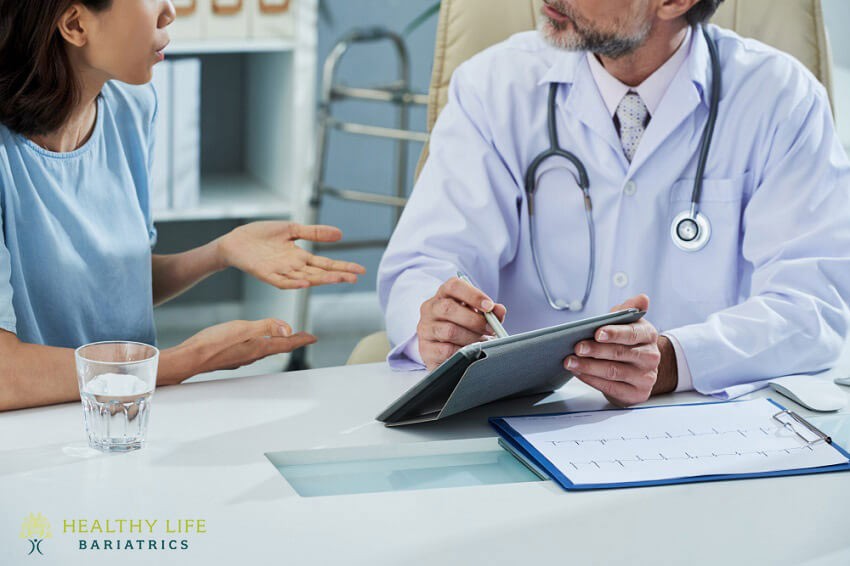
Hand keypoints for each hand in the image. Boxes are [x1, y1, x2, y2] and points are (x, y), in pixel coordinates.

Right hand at [160, 319, 316, 383]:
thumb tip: (287, 328)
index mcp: (258, 347)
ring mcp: (240, 357)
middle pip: (278, 347)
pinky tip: (254, 341)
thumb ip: (265, 327)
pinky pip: (251, 349)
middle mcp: (251, 355)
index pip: (285, 344)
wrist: (188, 358)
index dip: (301, 339)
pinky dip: (260, 344)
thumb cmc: (212, 343)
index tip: (313, 338)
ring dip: (277, 343)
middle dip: (291, 341)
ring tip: (282, 338)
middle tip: (302, 337)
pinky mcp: (229, 356)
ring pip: (264, 349)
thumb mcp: (242, 328)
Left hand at [216, 222, 365, 288]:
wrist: (235, 241)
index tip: (360, 270)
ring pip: (305, 278)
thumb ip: (314, 232)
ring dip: (321, 279)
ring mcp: (280, 272)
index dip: (343, 267)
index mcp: (300, 257)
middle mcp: (293, 267)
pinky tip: (305, 283)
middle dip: (337, 275)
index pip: (325, 264)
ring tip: (338, 278)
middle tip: (355, 277)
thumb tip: (340, 234)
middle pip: (319, 273)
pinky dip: (293, 283)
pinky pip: (281, 281)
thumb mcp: (292, 229)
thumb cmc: (261, 235)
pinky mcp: (265, 273)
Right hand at [418, 277, 506, 370]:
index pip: (453, 286)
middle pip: (448, 308)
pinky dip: (463, 352)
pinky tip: (471, 353)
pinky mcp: (426, 349)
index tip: (489, 306)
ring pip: (449, 331)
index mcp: (443, 295)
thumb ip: (489, 312)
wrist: (445, 353)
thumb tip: (499, 310)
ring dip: (471, 337)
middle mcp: (430, 309)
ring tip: (481, 342)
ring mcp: (425, 329)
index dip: (473, 295)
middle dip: (474, 320)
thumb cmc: (463, 329)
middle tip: (490, 328)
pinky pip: (447, 350)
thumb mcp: (476, 316)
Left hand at [564, 295, 676, 406]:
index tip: (597, 333)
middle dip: (596, 350)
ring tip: (570, 361)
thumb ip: (628, 309)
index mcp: (648, 335)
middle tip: (577, 347)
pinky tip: (579, 373)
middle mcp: (650, 356)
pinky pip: (612, 387)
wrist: (638, 369)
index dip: (615, 333)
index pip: (632, 333)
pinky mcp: (637, 394)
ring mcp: (646, 377)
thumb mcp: (626, 322)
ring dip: (589, 367)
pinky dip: (592, 380)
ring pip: (614, 372)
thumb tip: (642, 298)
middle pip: (620, 353)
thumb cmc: (626, 342)